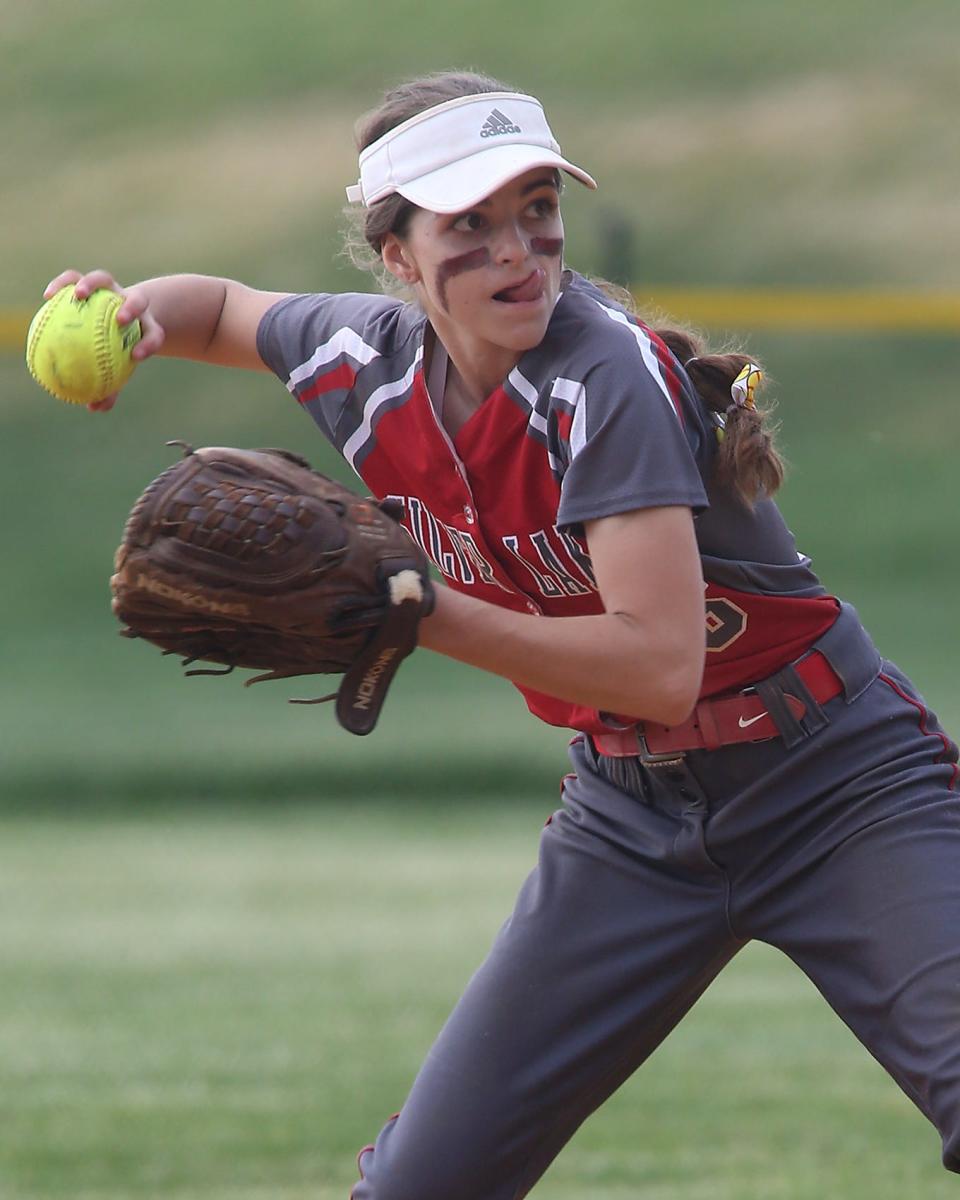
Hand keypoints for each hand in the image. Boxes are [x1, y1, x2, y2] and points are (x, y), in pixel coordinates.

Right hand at [42, 268, 166, 410]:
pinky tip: (47, 297)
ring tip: (77, 296)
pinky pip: (77, 277)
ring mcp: (114, 288)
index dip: (149, 343)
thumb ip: (109, 387)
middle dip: (131, 308)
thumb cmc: (118, 349)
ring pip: (106, 279)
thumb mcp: (116, 366)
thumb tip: (93, 408)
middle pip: (139, 301)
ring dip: (93, 284)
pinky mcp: (94, 280)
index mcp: (146, 325)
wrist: (121, 315)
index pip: (154, 334)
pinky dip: (64, 284)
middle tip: (119, 320)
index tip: (136, 356)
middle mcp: (132, 303)